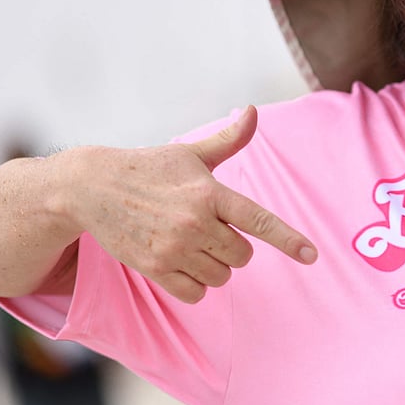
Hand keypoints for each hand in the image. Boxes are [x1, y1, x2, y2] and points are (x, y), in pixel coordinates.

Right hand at [67, 106, 316, 302]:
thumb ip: (229, 139)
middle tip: (207, 227)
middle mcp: (194, 222)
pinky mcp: (154, 268)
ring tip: (189, 241)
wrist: (92, 187)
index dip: (288, 239)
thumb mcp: (190, 153)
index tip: (312, 254)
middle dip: (233, 246)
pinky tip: (180, 262)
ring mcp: (173, 248)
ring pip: (221, 276)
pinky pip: (195, 293)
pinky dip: (195, 283)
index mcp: (209, 193)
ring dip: (214, 265)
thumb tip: (253, 111)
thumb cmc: (149, 168)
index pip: (258, 219)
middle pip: (242, 255)